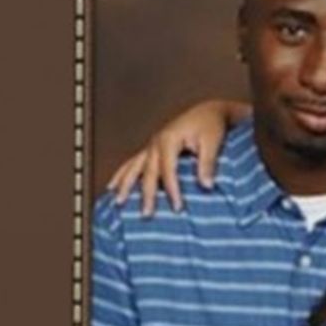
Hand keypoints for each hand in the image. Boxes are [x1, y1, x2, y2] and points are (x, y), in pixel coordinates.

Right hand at [108, 98, 235, 214]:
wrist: (207, 111)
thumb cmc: (210, 125)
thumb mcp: (212, 142)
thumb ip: (208, 163)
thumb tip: (206, 186)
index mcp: (168, 140)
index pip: (168, 170)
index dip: (172, 190)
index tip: (177, 207)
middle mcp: (155, 142)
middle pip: (147, 172)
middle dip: (146, 194)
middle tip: (147, 214)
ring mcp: (151, 145)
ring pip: (133, 167)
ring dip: (125, 185)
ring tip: (118, 202)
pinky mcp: (151, 147)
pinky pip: (132, 162)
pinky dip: (122, 174)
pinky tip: (113, 186)